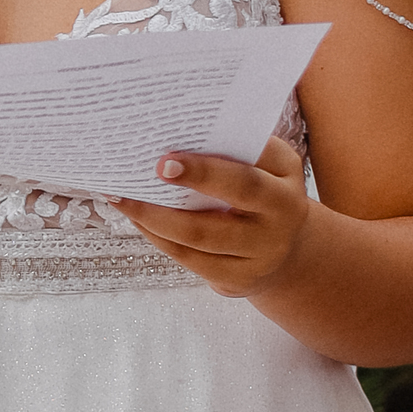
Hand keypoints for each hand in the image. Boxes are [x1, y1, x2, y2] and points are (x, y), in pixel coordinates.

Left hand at [116, 136, 309, 297]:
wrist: (291, 244)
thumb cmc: (269, 185)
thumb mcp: (272, 162)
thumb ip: (241, 146)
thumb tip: (182, 129)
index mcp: (284, 196)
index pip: (242, 183)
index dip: (203, 173)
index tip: (163, 161)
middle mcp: (274, 235)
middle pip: (210, 227)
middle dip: (164, 208)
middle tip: (127, 184)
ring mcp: (254, 263)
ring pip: (192, 244)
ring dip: (150, 221)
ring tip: (120, 197)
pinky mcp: (235, 282)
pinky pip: (188, 260)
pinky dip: (158, 236)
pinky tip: (137, 217)